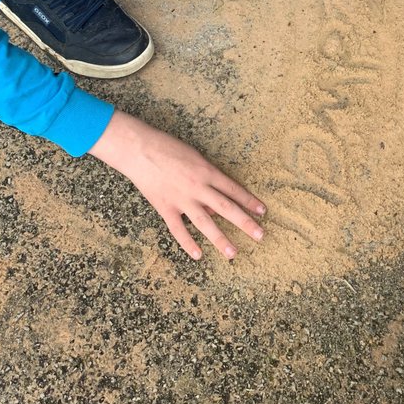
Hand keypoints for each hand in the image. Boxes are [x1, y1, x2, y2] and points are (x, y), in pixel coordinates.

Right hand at [87, 109, 265, 260]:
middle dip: (245, 222)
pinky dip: (188, 243)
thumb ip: (207, 178)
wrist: (140, 150)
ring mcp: (182, 199)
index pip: (233, 189)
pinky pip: (179, 229)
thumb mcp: (195, 157)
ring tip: (233, 254)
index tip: (262, 212)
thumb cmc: (169, 148)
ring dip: (220, 239)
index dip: (249, 201)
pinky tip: (198, 255)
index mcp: (207, 172)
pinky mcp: (165, 208)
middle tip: (260, 235)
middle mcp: (198, 187)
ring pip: (205, 223)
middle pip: (226, 208)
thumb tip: (215, 203)